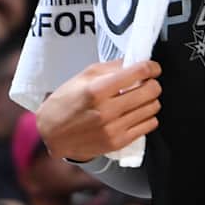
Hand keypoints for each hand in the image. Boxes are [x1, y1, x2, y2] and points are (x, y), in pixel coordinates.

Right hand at [35, 60, 160, 161]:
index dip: (151, 67)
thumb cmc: (64, 103)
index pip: (139, 72)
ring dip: (150, 100)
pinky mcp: (118, 142)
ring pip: (152, 108)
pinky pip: (149, 126)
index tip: (152, 68)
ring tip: (139, 99)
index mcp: (97, 89)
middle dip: (152, 83)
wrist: (52, 135)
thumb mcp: (82, 77)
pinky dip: (147, 117)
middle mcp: (107, 110)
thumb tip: (134, 62)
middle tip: (146, 83)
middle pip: (151, 91)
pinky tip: (137, 113)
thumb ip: (110, 68)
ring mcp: (114, 128)